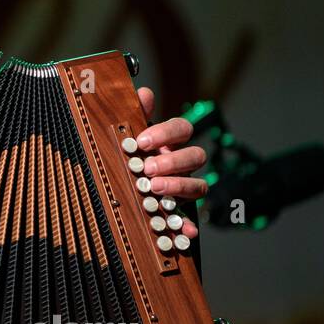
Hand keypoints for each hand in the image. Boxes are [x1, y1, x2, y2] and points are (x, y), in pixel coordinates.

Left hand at [135, 87, 206, 238]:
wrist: (125, 190)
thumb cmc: (130, 158)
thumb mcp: (130, 137)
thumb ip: (138, 115)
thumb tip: (144, 93)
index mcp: (171, 142)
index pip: (182, 128)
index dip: (165, 133)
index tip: (141, 141)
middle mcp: (183, 163)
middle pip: (196, 156)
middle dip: (173, 161)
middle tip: (148, 168)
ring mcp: (186, 187)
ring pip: (199, 184)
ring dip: (179, 186)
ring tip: (155, 188)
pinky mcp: (183, 211)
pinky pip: (192, 218)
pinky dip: (190, 225)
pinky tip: (185, 230)